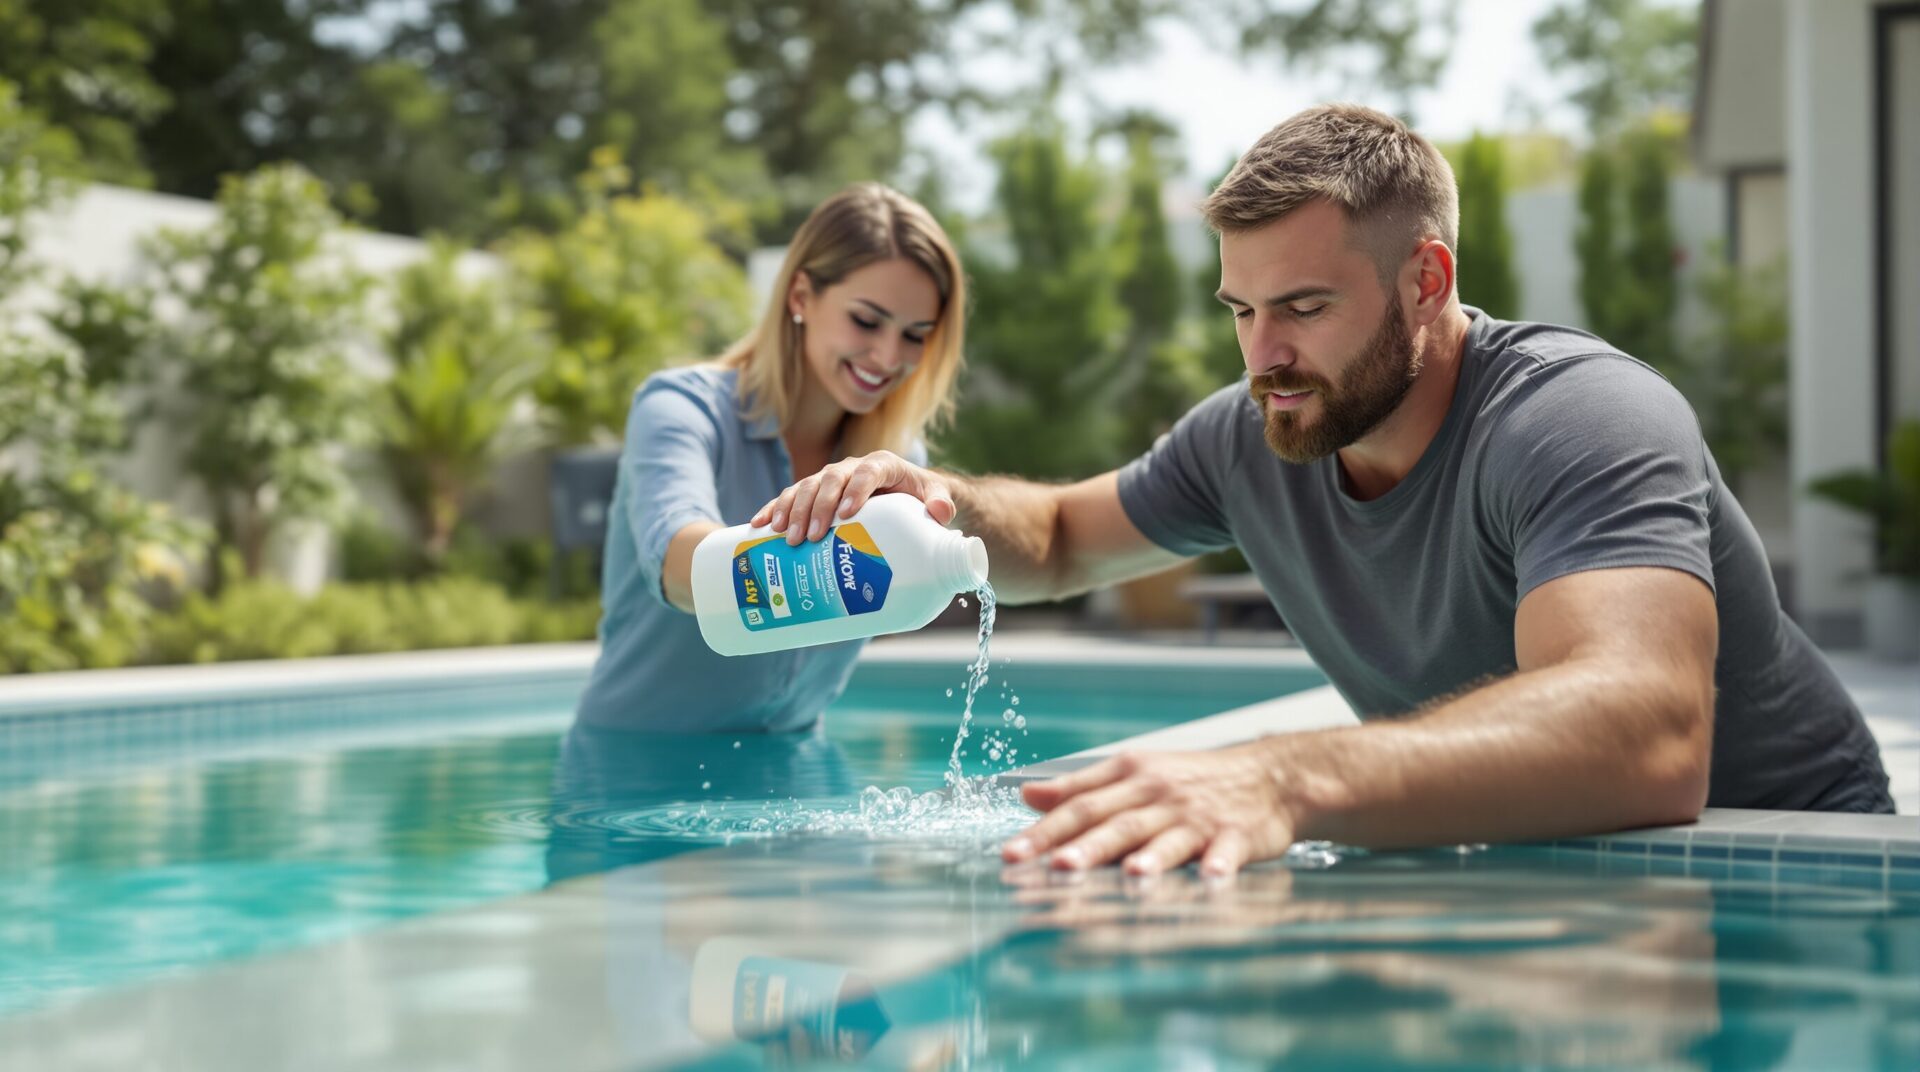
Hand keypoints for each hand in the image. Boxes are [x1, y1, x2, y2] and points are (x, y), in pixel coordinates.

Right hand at [750, 450, 955, 545]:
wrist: (909, 495)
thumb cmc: (922, 496)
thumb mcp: (936, 497)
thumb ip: (942, 503)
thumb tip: (942, 513)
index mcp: (881, 464)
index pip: (866, 471)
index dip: (855, 489)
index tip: (847, 515)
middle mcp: (851, 467)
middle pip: (829, 480)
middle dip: (817, 507)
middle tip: (809, 537)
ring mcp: (830, 479)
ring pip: (805, 487)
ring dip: (792, 510)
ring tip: (786, 537)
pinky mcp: (815, 493)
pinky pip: (789, 497)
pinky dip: (773, 509)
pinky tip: (758, 526)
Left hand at [1001, 743, 1301, 877]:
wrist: (1269, 776)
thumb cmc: (1193, 779)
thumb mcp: (1134, 773)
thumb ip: (1081, 787)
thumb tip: (1027, 794)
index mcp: (1131, 777)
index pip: (1080, 804)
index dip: (1045, 830)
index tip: (1012, 854)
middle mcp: (1160, 795)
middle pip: (1117, 822)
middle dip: (1085, 845)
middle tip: (1055, 866)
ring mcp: (1199, 816)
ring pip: (1168, 837)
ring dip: (1150, 855)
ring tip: (1130, 873)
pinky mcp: (1237, 835)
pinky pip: (1227, 851)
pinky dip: (1220, 863)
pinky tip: (1212, 878)